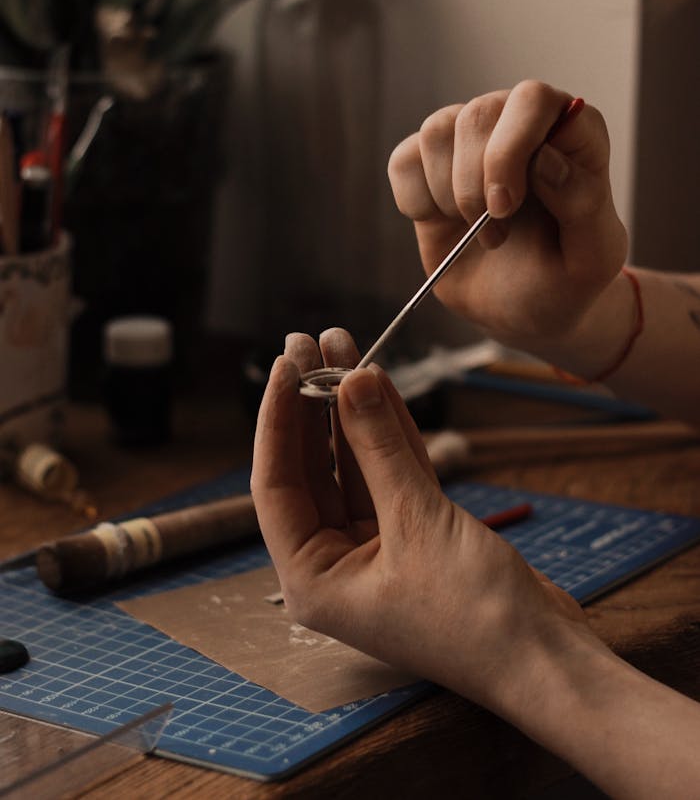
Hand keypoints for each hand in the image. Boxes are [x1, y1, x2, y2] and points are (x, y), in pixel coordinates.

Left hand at [251, 328, 588, 718]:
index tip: (285, 364)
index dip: (277, 419)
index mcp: (313, 579)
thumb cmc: (475, 615)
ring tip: (343, 347)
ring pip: (353, 464)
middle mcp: (335, 562)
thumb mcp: (418, 523)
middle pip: (312, 468)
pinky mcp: (416, 534)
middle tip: (310, 343)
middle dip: (312, 403)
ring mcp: (376, 546)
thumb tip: (350, 380)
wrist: (547, 657)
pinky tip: (378, 384)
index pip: (275, 484)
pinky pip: (391, 471)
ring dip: (351, 408)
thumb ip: (380, 448)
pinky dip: (388, 431)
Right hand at [387, 80, 627, 347]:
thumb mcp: (592, 256)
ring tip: (478, 233)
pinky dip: (416, 201)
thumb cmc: (564, 279)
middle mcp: (518, 123)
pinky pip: (404, 161)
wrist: (521, 310)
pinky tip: (443, 224)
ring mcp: (470, 140)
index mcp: (571, 132)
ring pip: (437, 131)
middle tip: (495, 234)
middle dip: (475, 185)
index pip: (533, 100)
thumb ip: (583, 202)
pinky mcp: (428, 165)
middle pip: (477, 114)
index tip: (505, 208)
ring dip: (450, 195)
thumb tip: (544, 158)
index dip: (511, 149)